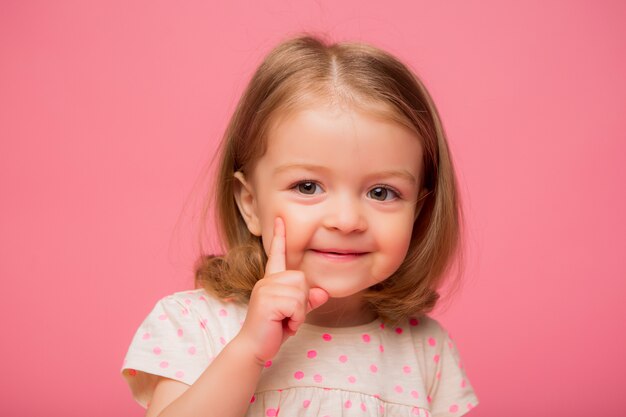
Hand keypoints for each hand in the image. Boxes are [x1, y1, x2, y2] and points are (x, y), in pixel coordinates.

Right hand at [237, 217, 328, 363]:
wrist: (254, 348)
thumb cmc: (272, 330)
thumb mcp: (294, 314)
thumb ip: (308, 302)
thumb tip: (323, 293)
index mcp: (271, 281)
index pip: (277, 255)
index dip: (280, 236)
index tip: (280, 219)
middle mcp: (267, 281)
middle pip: (302, 279)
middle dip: (302, 302)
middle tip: (288, 316)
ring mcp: (266, 289)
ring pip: (301, 292)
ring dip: (299, 313)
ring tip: (284, 321)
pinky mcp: (267, 300)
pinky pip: (297, 305)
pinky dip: (296, 319)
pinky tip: (283, 324)